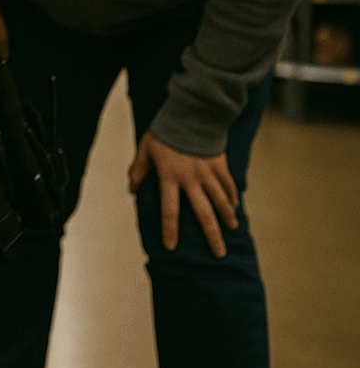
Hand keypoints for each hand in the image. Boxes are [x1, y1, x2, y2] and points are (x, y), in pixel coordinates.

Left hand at [127, 131, 239, 257]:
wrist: (190, 113)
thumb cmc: (164, 132)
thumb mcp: (145, 149)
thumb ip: (138, 170)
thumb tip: (132, 190)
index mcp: (170, 178)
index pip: (169, 210)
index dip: (169, 229)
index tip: (171, 247)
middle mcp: (191, 180)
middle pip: (203, 213)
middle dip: (211, 236)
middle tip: (218, 254)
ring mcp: (208, 174)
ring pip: (221, 202)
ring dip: (227, 218)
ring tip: (231, 231)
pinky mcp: (220, 165)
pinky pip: (229, 186)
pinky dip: (232, 198)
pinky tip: (235, 208)